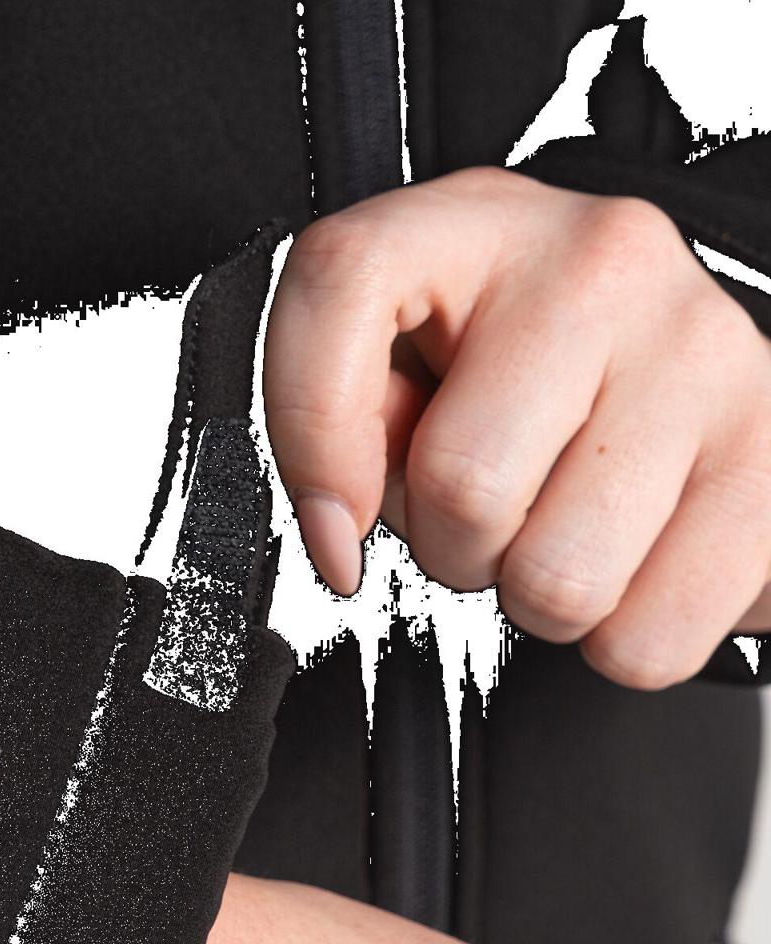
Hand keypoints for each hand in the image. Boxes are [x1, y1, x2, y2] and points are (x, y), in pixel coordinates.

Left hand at [263, 166, 770, 685]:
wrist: (676, 375)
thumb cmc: (513, 382)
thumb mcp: (401, 369)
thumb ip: (341, 423)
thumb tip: (342, 529)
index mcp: (476, 227)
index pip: (344, 286)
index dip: (312, 436)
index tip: (336, 519)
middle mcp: (604, 265)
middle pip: (466, 488)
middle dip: (452, 544)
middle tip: (485, 511)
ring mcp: (707, 357)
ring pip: (561, 582)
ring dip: (536, 597)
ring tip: (556, 527)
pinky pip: (648, 640)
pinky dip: (619, 636)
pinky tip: (627, 560)